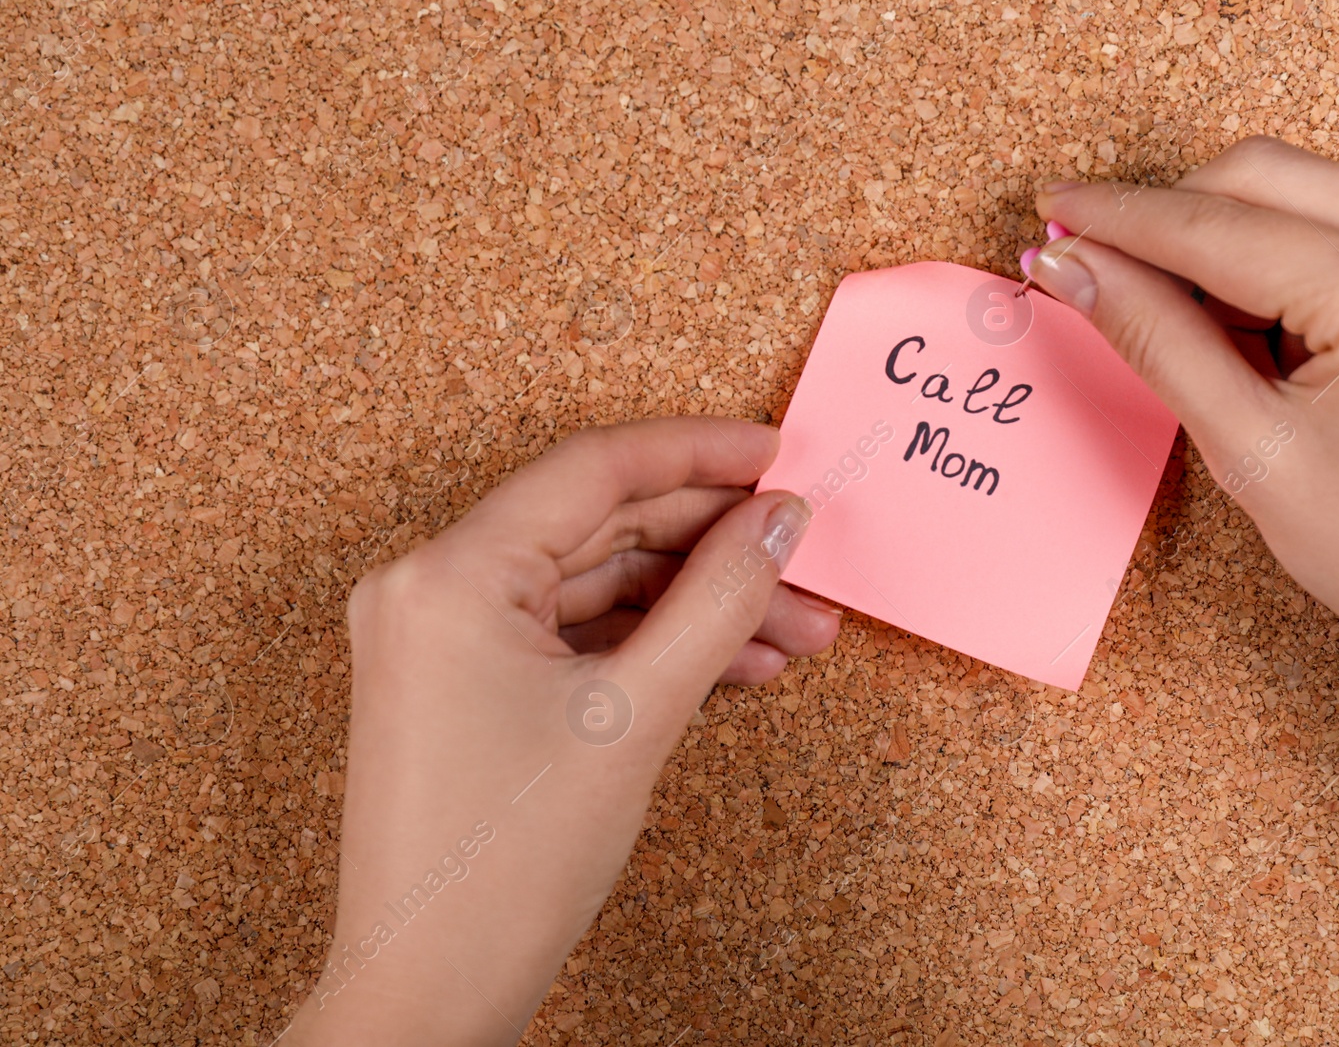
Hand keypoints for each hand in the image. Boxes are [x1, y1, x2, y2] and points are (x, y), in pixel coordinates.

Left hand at [281, 418, 837, 1045]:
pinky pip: (571, 635)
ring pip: (594, 586)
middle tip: (801, 558)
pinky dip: (649, 645)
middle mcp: (432, 588)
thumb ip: (719, 601)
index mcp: (450, 574)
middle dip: (713, 548)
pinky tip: (731, 668)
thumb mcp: (636, 716)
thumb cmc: (505, 868)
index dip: (698, 454)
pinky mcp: (463, 683)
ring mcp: (443, 638)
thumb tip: (778, 521)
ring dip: (694, 605)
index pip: (594, 471)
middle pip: (600, 528)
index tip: (775, 454)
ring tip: (791, 634)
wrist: (430, 991)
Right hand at [1028, 137, 1338, 907]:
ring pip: (1310, 193)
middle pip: (1263, 177)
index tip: (1054, 210)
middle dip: (1168, 212)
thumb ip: (1159, 343)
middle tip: (1097, 261)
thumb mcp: (1254, 454)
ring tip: (1182, 317)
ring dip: (1227, 235)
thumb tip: (1081, 271)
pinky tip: (1256, 324)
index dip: (1118, 218)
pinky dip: (1289, 256)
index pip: (1214, 225)